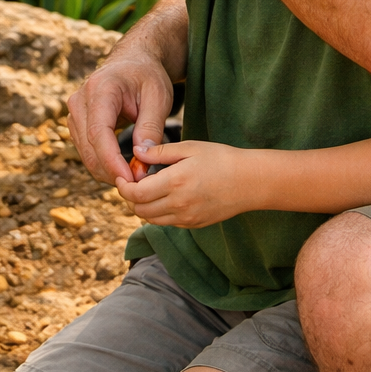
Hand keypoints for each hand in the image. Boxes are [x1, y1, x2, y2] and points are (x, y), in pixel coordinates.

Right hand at [67, 45, 175, 184]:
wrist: (134, 62)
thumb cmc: (148, 76)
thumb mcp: (158, 96)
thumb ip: (150, 126)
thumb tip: (141, 159)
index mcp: (100, 89)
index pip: (98, 132)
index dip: (111, 160)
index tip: (130, 180)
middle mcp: (80, 100)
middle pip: (89, 147)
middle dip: (112, 171)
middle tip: (139, 185)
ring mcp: (74, 111)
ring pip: (85, 154)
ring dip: (107, 171)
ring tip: (135, 176)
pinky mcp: (76, 122)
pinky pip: (86, 151)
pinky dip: (103, 164)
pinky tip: (123, 168)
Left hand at [118, 139, 252, 227]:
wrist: (249, 182)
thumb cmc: (220, 158)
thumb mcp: (190, 147)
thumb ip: (160, 152)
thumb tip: (136, 152)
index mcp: (175, 182)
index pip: (137, 194)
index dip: (123, 187)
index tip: (121, 177)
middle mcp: (178, 205)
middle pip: (139, 210)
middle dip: (130, 197)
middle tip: (132, 182)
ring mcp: (186, 218)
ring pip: (151, 219)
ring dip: (142, 206)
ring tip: (147, 188)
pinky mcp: (193, 224)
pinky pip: (166, 222)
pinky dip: (157, 212)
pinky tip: (164, 196)